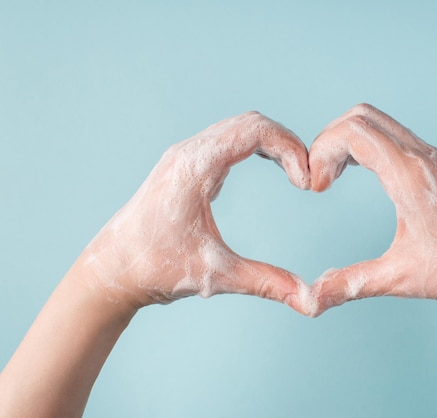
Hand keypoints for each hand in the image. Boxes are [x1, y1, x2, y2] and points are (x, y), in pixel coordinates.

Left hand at [80, 111, 310, 309]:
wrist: (112, 270)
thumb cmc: (155, 268)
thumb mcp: (216, 276)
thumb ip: (267, 283)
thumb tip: (309, 300)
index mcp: (195, 166)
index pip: (254, 130)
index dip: (290, 149)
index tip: (307, 182)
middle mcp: (189, 152)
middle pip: (250, 122)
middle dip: (286, 144)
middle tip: (307, 178)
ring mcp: (185, 156)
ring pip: (239, 128)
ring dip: (272, 144)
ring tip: (295, 173)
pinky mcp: (186, 165)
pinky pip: (228, 141)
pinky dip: (256, 148)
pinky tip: (271, 168)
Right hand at [308, 104, 436, 315]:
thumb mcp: (400, 278)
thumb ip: (350, 284)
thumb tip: (312, 299)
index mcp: (410, 176)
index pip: (353, 131)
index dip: (322, 151)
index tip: (318, 187)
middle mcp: (423, 157)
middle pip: (362, 116)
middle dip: (330, 140)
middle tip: (321, 177)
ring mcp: (434, 157)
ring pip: (380, 122)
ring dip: (350, 140)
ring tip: (337, 176)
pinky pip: (397, 136)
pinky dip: (370, 145)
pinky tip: (366, 175)